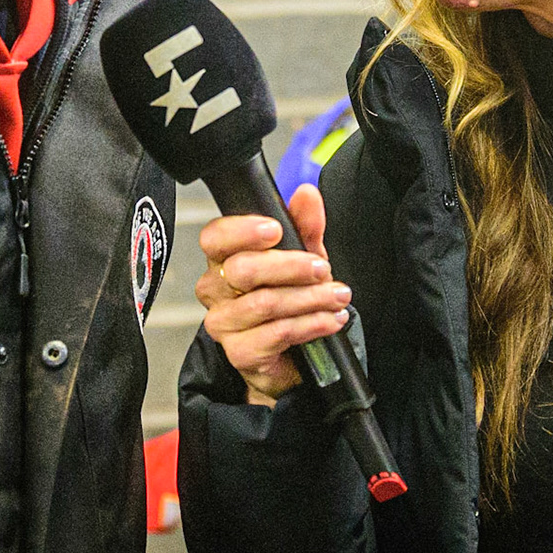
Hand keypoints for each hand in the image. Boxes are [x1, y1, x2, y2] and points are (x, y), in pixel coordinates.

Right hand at [196, 184, 350, 407]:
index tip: (276, 229)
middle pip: (242, 269)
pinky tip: (330, 320)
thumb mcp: (304, 258)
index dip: (242, 231)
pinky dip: (311, 324)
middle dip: (290, 266)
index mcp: (223, 259)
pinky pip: (277, 333)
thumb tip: (306, 193)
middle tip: (322, 269)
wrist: (295, 359)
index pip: (215, 237)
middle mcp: (215, 290)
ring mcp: (224, 323)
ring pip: (264, 302)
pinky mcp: (239, 353)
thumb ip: (305, 226)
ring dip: (309, 298)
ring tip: (337, 297)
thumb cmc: (291, 301)